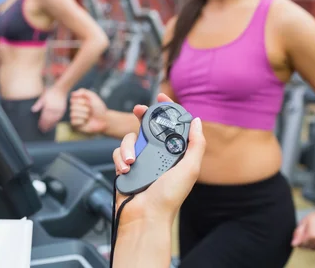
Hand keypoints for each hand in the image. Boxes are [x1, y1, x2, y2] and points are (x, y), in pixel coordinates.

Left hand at [32, 87, 67, 132]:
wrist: (61, 89)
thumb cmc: (51, 93)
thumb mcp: (43, 97)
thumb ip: (38, 104)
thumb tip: (32, 110)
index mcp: (48, 106)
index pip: (44, 117)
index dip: (42, 123)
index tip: (39, 127)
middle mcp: (54, 109)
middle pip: (49, 120)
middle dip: (45, 126)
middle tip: (42, 130)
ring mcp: (59, 110)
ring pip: (54, 120)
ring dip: (50, 126)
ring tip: (47, 130)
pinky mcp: (62, 110)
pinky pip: (59, 118)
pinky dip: (55, 122)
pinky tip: (53, 125)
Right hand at [69, 89, 107, 133]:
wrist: (104, 120)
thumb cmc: (99, 108)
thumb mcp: (93, 96)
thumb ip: (83, 91)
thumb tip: (72, 93)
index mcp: (77, 101)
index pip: (73, 99)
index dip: (82, 101)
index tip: (89, 103)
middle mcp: (74, 108)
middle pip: (72, 107)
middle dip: (84, 109)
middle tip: (90, 111)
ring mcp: (74, 116)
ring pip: (73, 114)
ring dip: (84, 115)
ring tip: (88, 116)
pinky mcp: (75, 124)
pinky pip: (73, 121)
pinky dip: (82, 121)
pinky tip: (86, 122)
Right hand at [112, 93, 205, 225]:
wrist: (145, 216)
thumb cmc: (169, 197)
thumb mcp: (190, 169)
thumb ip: (195, 145)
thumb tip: (196, 121)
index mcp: (174, 154)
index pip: (171, 126)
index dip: (166, 110)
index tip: (161, 97)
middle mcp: (157, 155)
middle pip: (147, 127)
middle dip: (142, 116)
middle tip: (138, 110)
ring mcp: (140, 160)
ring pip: (130, 138)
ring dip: (129, 146)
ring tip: (132, 162)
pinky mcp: (124, 166)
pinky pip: (118, 152)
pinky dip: (120, 158)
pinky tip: (125, 169)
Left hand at [292, 210, 314, 251]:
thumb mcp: (304, 222)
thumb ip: (298, 234)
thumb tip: (294, 244)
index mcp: (313, 235)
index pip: (301, 245)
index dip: (300, 239)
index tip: (303, 233)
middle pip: (308, 247)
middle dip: (306, 241)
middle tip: (310, 232)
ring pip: (314, 249)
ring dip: (313, 244)